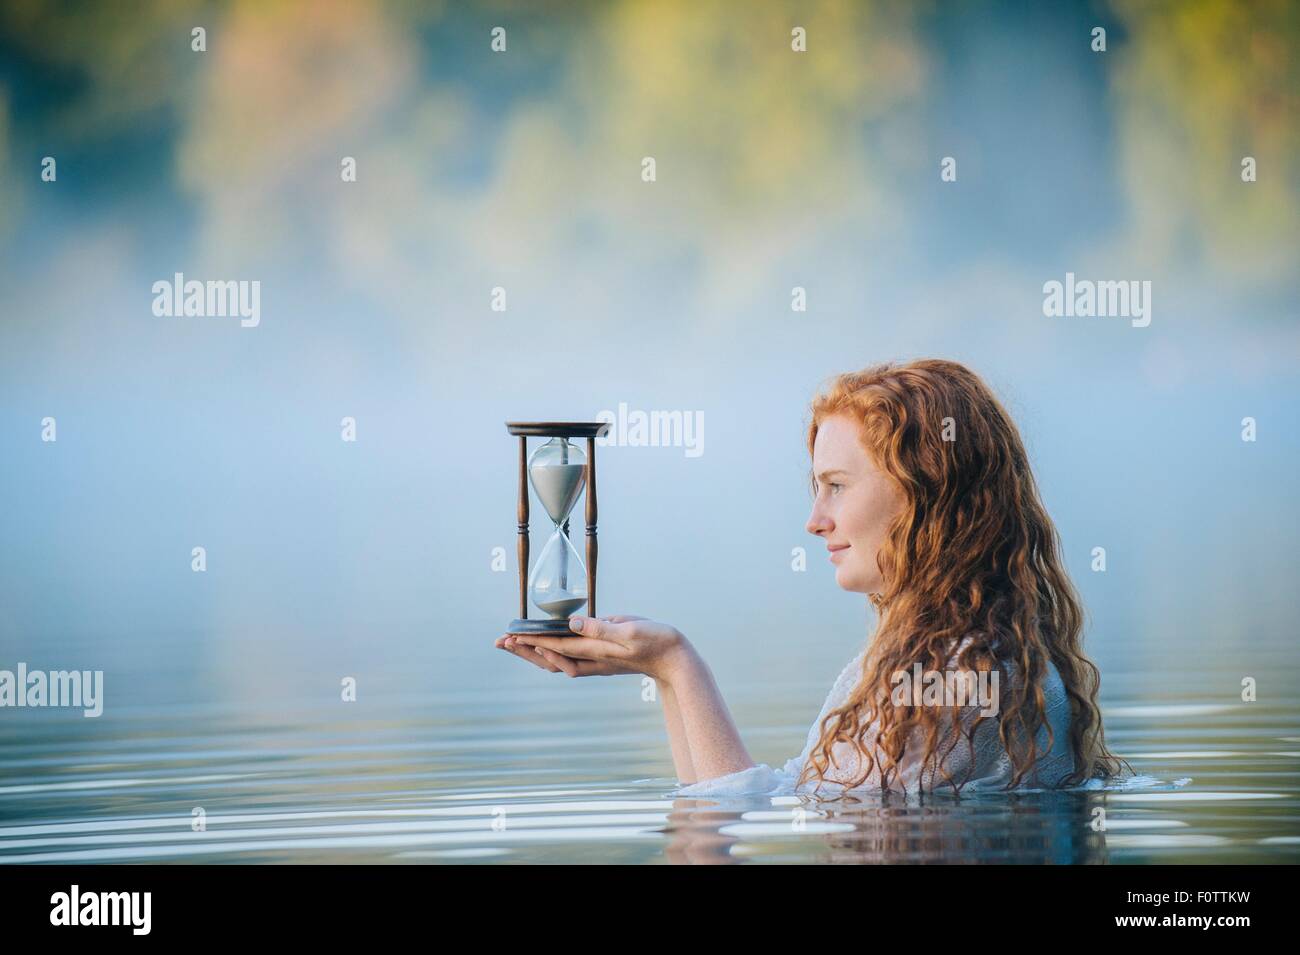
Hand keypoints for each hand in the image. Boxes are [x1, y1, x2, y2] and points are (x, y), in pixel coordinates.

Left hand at [494, 614, 688, 681]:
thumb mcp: (629, 629)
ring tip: (511, 644)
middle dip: (523, 650)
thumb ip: (600, 626)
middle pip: (548, 657)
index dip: (531, 641)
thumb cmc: (656, 642)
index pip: (555, 646)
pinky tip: (544, 645)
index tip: (510, 636)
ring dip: (532, 652)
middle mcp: (590, 658)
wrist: (675, 659)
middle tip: (499, 641)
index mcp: (594, 650)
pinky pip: (566, 657)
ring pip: (555, 660)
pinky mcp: (599, 656)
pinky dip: (549, 652)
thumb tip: (572, 622)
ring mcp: (594, 660)